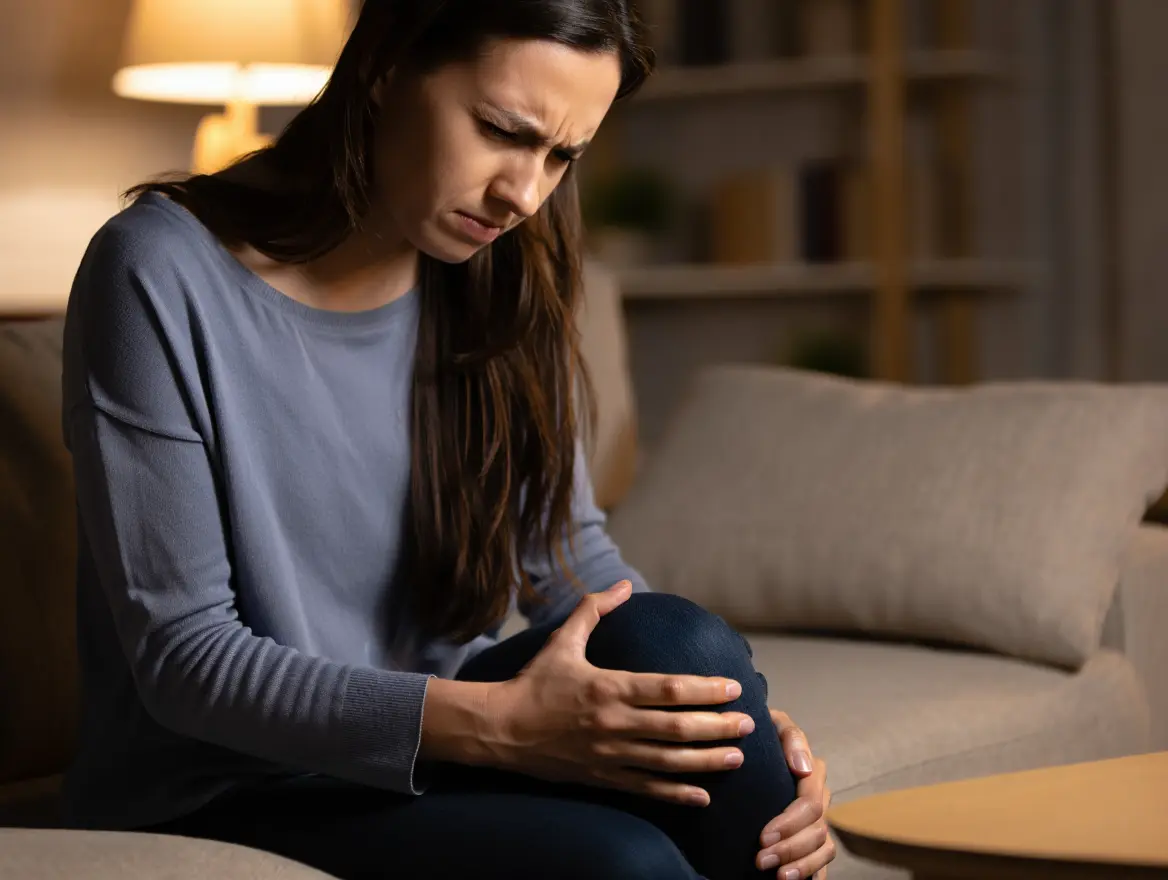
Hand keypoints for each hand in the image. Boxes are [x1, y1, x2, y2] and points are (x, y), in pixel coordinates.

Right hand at [480, 580, 755, 805]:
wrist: (500, 730)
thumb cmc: (534, 683)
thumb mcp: (562, 641)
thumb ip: (594, 610)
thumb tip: (624, 584)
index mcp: (608, 687)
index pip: (668, 689)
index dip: (705, 689)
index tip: (733, 687)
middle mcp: (613, 723)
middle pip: (676, 727)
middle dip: (718, 726)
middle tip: (748, 723)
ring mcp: (609, 754)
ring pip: (667, 761)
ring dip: (706, 761)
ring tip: (737, 758)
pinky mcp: (602, 776)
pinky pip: (646, 788)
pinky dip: (676, 793)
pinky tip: (702, 795)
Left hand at [756, 709, 834, 878]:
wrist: (748, 744)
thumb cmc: (759, 734)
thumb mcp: (772, 724)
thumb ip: (790, 737)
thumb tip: (804, 769)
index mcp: (812, 772)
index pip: (810, 804)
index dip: (789, 824)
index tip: (763, 837)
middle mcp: (818, 796)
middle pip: (816, 830)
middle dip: (790, 849)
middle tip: (761, 861)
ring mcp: (817, 817)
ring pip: (823, 847)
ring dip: (801, 864)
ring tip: (777, 876)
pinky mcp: (811, 834)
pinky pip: (823, 858)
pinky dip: (813, 872)